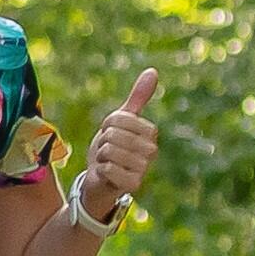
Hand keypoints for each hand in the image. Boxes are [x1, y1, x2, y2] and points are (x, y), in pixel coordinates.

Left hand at [77, 68, 160, 222]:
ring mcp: (144, 169)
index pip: (118, 119)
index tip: (111, 135)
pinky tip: (107, 175)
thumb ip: (137, 98)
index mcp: (150, 133)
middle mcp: (151, 151)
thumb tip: (153, 71)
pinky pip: (108, 168)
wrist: (101, 179)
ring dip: (101, 156)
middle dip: (103, 142)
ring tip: (107, 161)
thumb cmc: (113, 147)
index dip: (107, 126)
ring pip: (110, 151)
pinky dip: (101, 170)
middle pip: (113, 135)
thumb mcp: (121, 121)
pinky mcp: (134, 185)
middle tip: (108, 151)